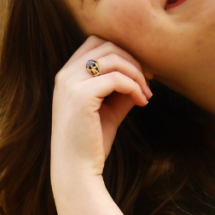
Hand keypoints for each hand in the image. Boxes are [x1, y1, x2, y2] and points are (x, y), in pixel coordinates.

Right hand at [50, 36, 152, 191]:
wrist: (76, 171)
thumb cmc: (92, 142)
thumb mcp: (110, 108)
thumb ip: (122, 88)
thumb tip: (145, 72)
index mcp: (67, 75)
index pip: (96, 42)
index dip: (123, 52)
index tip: (141, 72)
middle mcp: (65, 74)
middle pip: (107, 45)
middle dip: (133, 60)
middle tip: (148, 81)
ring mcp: (70, 83)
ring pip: (113, 58)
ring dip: (137, 73)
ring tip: (146, 94)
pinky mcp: (80, 96)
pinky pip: (116, 78)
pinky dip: (134, 87)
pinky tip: (142, 102)